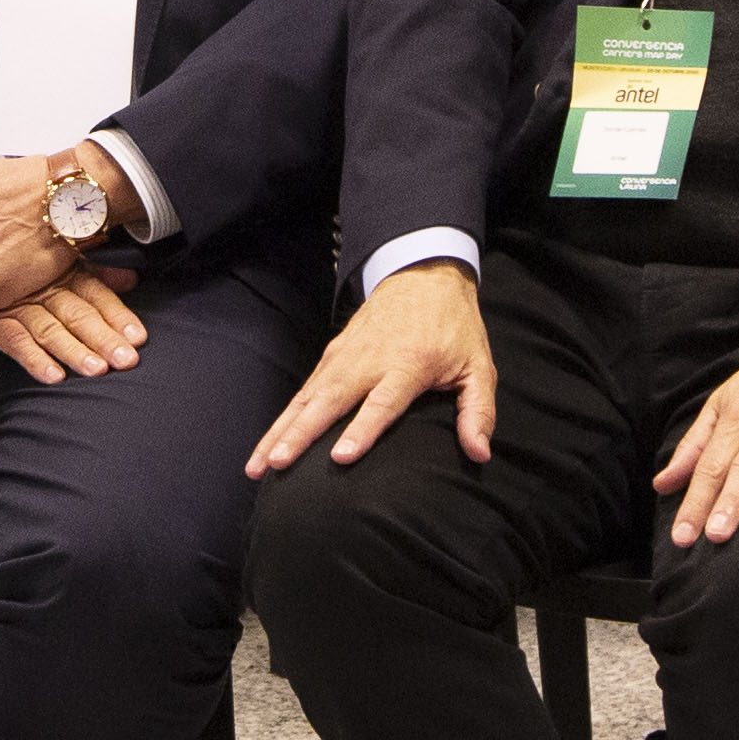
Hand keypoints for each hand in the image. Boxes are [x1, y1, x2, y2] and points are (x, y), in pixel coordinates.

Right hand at [0, 266, 146, 386]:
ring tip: (96, 370)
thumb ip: (95, 273)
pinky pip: (14, 341)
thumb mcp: (56, 262)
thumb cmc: (15, 262)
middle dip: (103, 338)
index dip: (117, 314)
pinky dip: (34, 359)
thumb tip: (131, 280)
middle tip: (127, 360)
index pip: (96, 294)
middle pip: (78, 314)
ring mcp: (16, 305)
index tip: (138, 336)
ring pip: (50, 330)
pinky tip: (53, 376)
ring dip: (74, 351)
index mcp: (62, 272)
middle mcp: (42, 288)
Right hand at [251, 262, 496, 473]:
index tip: (339, 457)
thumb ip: (478, 411)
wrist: (423, 275)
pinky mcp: (332, 355)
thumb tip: (479, 453)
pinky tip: (268, 443)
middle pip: (330, 401)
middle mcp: (369, 361)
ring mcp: (345, 356)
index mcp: (408, 365)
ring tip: (259, 464)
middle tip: (277, 463)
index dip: (361, 431)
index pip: (381, 403)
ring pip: (307, 398)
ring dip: (280, 431)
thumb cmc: (454, 328)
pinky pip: (303, 391)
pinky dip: (283, 417)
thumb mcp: (478, 366)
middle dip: (301, 434)